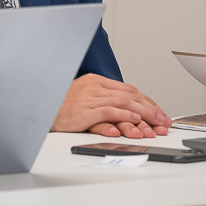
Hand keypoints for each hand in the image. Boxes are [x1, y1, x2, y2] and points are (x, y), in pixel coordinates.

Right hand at [52, 73, 170, 138]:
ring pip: (124, 103)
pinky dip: (124, 116)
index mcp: (96, 81)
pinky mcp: (84, 111)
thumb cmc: (61, 106)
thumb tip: (125, 108)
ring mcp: (89, 98)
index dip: (147, 101)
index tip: (159, 112)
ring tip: (156, 124)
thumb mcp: (84, 96)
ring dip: (143, 115)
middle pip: (130, 96)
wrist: (41, 108)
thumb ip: (103, 99)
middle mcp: (94, 87)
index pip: (128, 89)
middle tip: (164, 120)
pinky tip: (135, 122)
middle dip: (151, 109)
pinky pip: (109, 112)